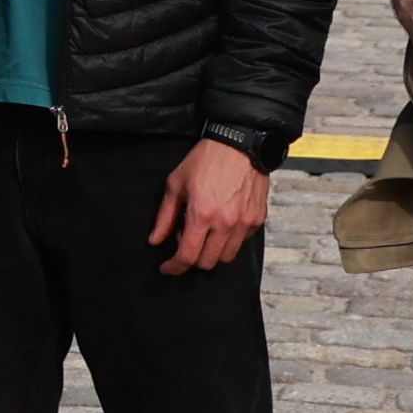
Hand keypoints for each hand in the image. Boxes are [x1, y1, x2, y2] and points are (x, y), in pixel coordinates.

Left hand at [149, 136, 269, 274]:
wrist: (239, 144)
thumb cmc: (206, 160)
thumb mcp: (176, 184)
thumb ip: (165, 216)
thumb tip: (155, 239)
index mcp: (202, 215)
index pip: (187, 256)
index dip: (174, 267)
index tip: (168, 267)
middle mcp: (226, 223)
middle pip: (207, 262)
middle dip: (192, 259)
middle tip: (185, 240)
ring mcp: (244, 223)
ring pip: (226, 257)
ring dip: (212, 252)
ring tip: (204, 231)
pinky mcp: (257, 219)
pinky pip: (241, 243)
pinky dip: (229, 241)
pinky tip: (221, 224)